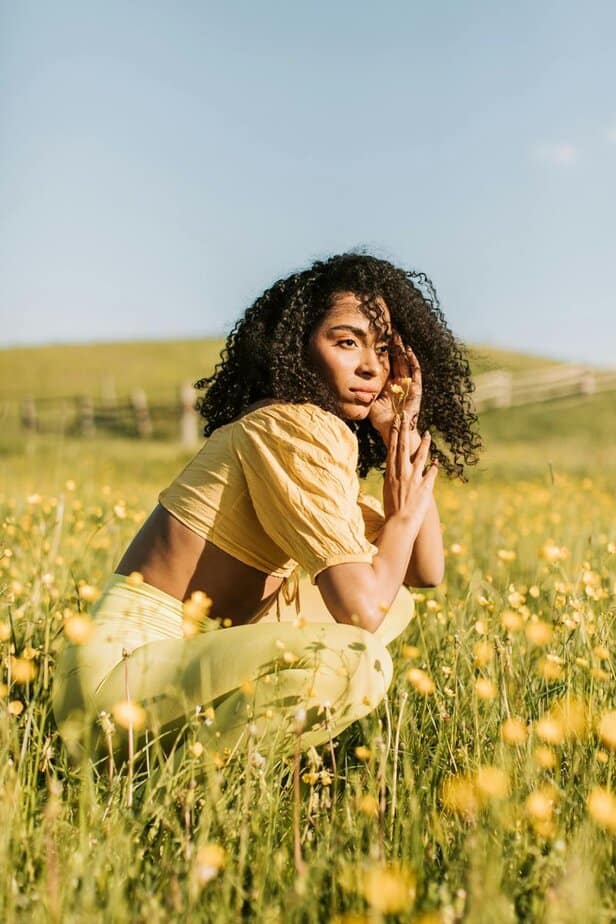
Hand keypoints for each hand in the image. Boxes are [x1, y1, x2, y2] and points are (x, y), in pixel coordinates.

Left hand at [369, 333, 422, 453]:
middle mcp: (400, 382)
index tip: (380, 339)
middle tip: (391, 333)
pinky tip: (409, 352)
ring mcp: (409, 385)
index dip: (386, 352)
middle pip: (399, 360)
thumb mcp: (370, 400)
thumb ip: (364, 391)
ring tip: (399, 338)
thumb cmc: (381, 420)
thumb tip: (349, 384)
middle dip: (395, 347)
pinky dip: (413, 362)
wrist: (392, 431)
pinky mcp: (416, 389)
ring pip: (407, 363)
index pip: (389, 364)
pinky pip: (416, 373)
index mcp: (390, 384)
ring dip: (404, 351)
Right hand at [383, 417, 437, 522]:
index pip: (392, 449)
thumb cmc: (391, 510)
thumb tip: (392, 472)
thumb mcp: (387, 491)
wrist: (399, 524)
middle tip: (406, 416)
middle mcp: (401, 473)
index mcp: (390, 474)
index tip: (396, 422)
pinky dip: (434, 467)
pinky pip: (431, 473)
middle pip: (403, 447)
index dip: (395, 434)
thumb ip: (392, 479)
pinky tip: (437, 461)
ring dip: (424, 444)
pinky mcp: (424, 486)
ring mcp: (413, 478)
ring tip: (428, 434)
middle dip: (405, 430)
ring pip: (420, 456)